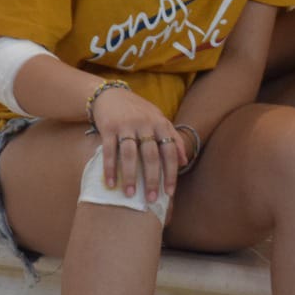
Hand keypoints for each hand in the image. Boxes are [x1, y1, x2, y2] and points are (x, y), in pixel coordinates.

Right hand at [89, 84, 186, 200]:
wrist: (111, 95)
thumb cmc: (139, 111)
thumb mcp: (160, 120)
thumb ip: (174, 138)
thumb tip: (185, 162)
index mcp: (161, 124)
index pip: (170, 151)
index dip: (171, 173)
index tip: (169, 193)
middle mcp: (145, 124)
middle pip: (151, 155)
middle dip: (152, 179)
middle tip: (151, 199)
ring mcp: (126, 125)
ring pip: (130, 154)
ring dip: (131, 176)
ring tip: (130, 195)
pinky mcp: (109, 127)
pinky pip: (109, 151)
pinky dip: (110, 168)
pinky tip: (111, 183)